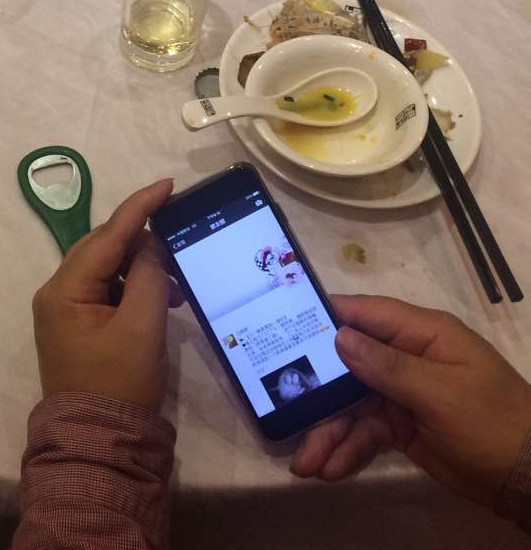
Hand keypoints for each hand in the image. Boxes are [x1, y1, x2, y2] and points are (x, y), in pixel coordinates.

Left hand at [31, 179, 176, 411]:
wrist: (100, 444)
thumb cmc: (120, 384)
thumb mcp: (142, 327)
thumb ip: (150, 277)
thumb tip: (151, 246)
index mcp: (64, 289)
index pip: (107, 234)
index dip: (140, 206)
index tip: (168, 184)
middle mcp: (57, 293)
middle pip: (103, 247)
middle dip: (142, 240)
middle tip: (179, 236)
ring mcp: (65, 310)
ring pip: (108, 268)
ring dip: (142, 267)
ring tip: (177, 283)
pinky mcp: (79, 326)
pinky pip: (108, 290)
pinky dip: (135, 288)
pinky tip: (162, 298)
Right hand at [292, 294, 530, 505]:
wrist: (528, 476)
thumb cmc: (490, 420)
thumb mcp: (440, 392)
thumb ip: (387, 365)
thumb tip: (339, 337)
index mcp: (421, 333)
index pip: (365, 314)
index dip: (326, 319)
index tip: (283, 326)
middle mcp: (407, 357)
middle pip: (349, 366)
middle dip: (319, 395)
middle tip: (286, 415)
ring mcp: (404, 393)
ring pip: (352, 405)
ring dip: (329, 432)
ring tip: (305, 465)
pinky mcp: (403, 426)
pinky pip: (366, 432)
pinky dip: (348, 449)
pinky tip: (330, 470)